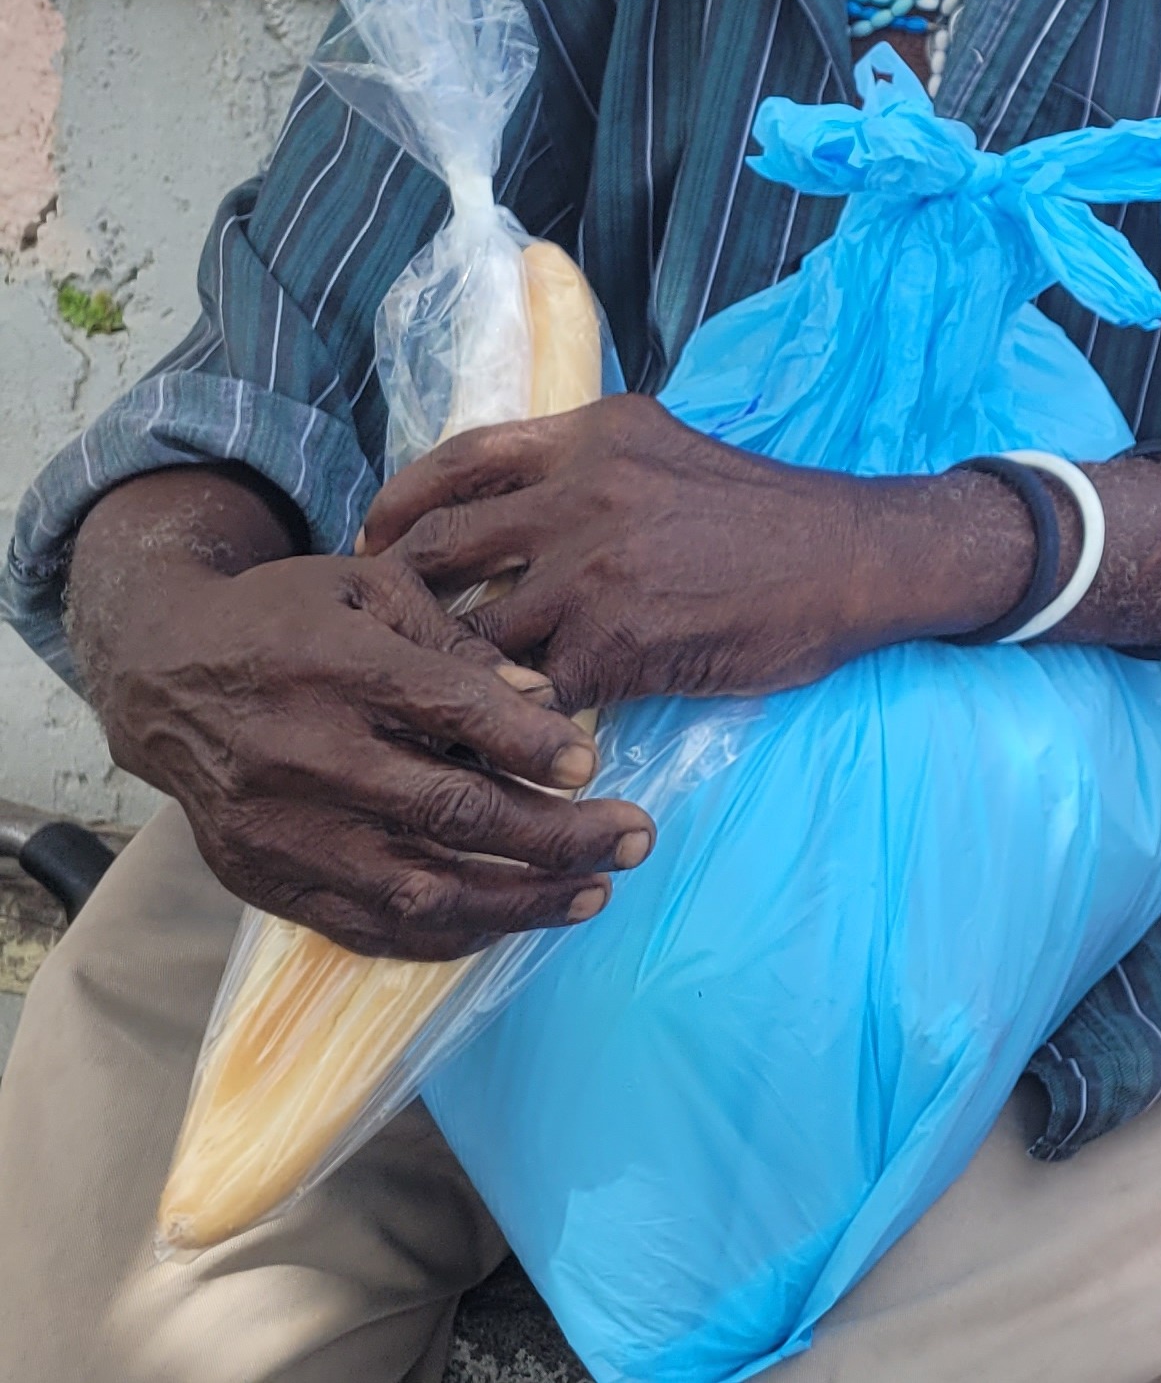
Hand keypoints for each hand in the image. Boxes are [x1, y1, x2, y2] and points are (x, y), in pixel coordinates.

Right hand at [74, 474, 648, 958]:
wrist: (162, 677)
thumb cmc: (288, 622)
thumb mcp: (370, 590)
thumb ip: (457, 642)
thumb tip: (545, 698)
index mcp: (334, 669)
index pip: (447, 714)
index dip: (528, 745)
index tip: (592, 764)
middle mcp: (303, 758)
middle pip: (447, 813)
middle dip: (555, 835)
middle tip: (633, 837)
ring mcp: (280, 830)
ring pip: (416, 888)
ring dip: (517, 900)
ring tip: (593, 892)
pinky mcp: (262, 880)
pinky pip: (366, 927)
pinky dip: (446, 935)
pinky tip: (510, 920)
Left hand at [366, 395, 1016, 708]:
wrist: (860, 557)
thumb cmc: (775, 515)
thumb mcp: (672, 453)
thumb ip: (592, 470)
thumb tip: (515, 512)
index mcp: (592, 436)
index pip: (458, 460)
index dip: (400, 503)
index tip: (374, 541)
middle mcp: (580, 491)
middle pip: (442, 545)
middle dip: (403, 598)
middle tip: (391, 637)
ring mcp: (594, 568)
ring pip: (477, 634)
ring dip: (456, 677)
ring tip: (441, 708)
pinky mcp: (617, 641)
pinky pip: (535, 693)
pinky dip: (519, 722)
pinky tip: (514, 741)